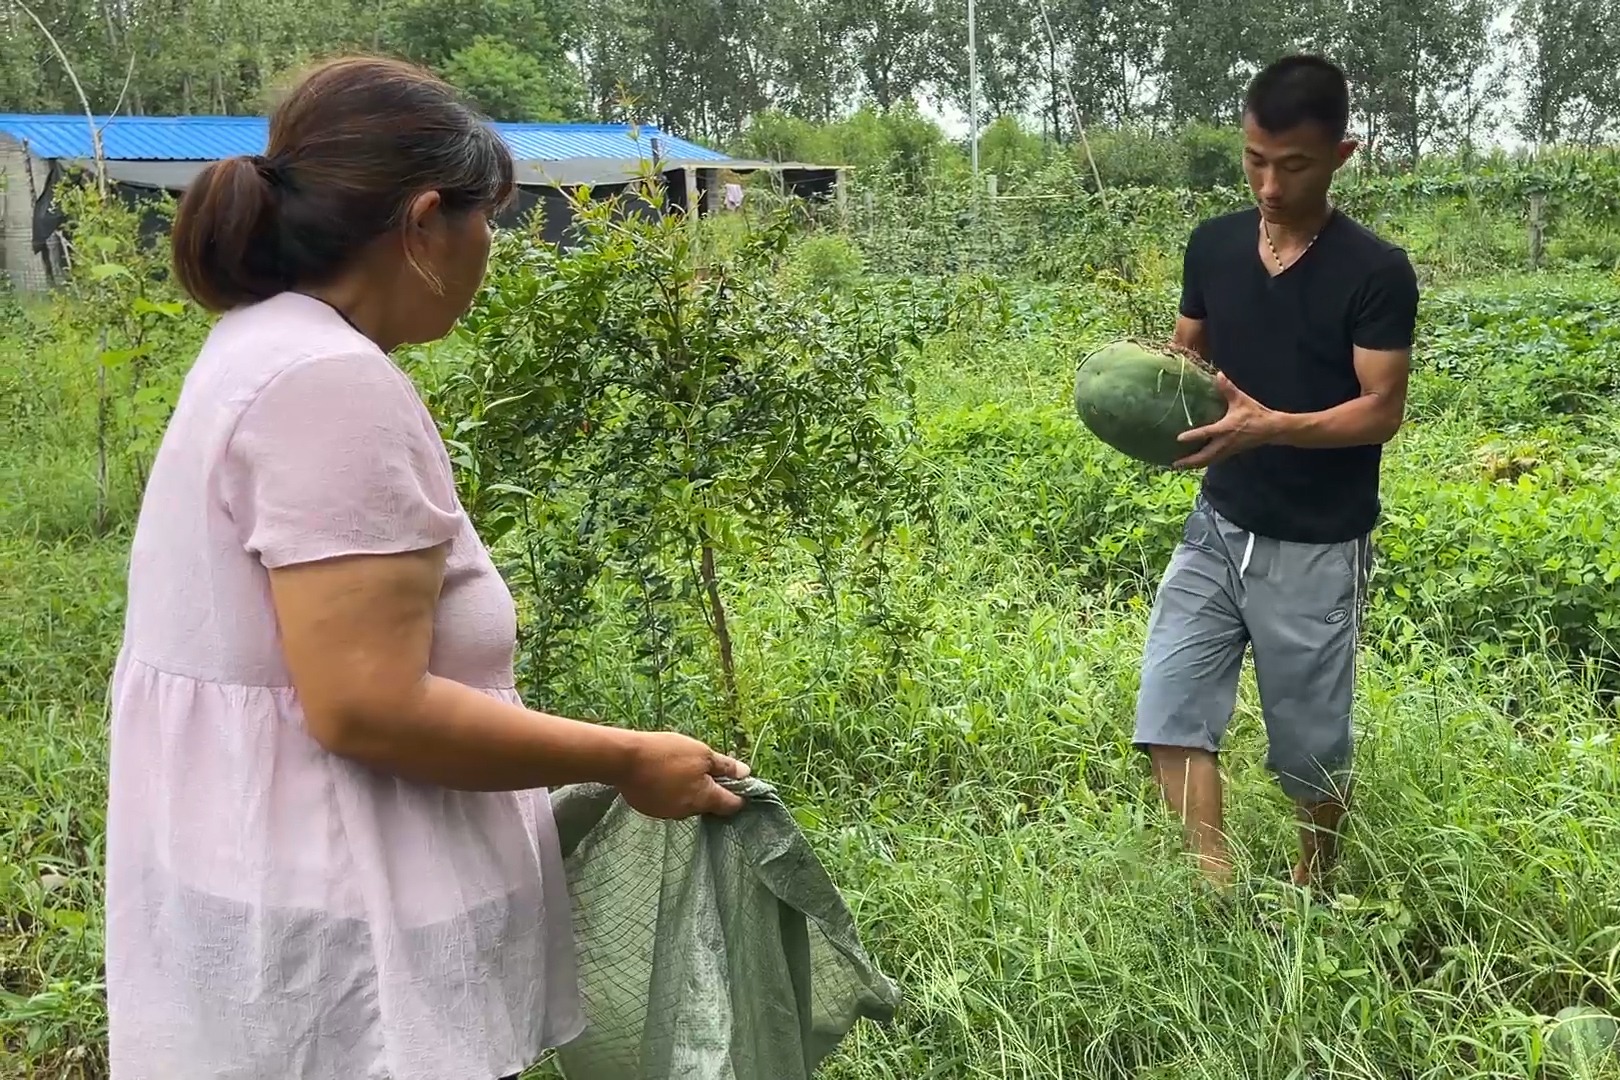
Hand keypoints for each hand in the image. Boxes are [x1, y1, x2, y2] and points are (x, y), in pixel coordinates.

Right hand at [617, 731, 751, 818]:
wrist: (625, 761)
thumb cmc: (667, 753)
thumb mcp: (701, 753)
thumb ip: (725, 766)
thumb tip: (746, 774)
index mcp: (705, 798)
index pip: (731, 805)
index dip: (739, 794)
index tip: (736, 782)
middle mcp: (689, 812)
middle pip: (709, 804)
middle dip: (711, 789)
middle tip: (702, 767)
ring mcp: (668, 814)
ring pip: (688, 804)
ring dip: (689, 791)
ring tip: (678, 769)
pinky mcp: (652, 810)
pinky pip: (669, 803)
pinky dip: (671, 793)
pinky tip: (662, 776)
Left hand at [1173, 372, 1279, 469]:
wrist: (1271, 429)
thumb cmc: (1255, 414)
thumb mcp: (1241, 400)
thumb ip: (1228, 389)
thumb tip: (1218, 374)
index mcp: (1226, 428)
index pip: (1206, 433)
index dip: (1193, 436)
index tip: (1178, 438)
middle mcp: (1225, 442)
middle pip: (1205, 456)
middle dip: (1190, 461)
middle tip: (1174, 464)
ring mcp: (1228, 450)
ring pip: (1209, 461)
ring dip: (1194, 465)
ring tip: (1180, 467)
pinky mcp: (1230, 452)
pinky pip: (1214, 460)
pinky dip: (1203, 463)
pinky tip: (1194, 463)